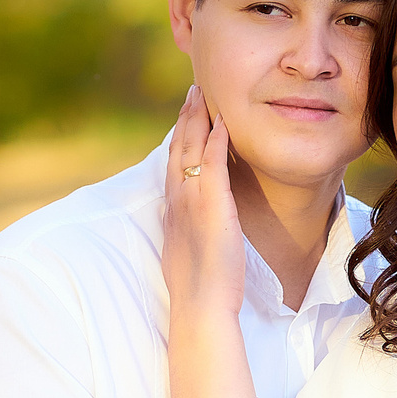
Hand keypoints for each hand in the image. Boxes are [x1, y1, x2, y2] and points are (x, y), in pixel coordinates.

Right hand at [161, 86, 244, 331]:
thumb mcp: (190, 253)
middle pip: (177, 149)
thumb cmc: (200, 289)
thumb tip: (199, 230)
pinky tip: (223, 120)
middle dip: (185, 118)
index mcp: (172, 211)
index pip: (173, 165)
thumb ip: (192, 234)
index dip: (179, 138)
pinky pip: (212, 162)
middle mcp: (176, 200)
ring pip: (190, 148)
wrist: (200, 304)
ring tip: (202, 94)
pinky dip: (216, 139)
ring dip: (197, 118)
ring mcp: (191, 200)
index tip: (185, 117)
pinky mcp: (211, 204)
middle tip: (192, 93)